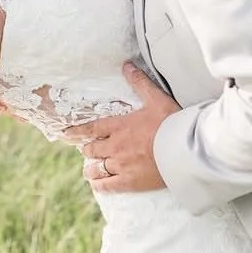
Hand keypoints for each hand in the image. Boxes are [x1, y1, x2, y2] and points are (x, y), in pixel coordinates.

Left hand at [65, 63, 179, 192]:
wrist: (185, 149)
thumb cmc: (172, 122)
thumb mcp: (156, 99)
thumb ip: (140, 83)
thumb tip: (127, 65)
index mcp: (120, 126)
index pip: (91, 128)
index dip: (77, 131)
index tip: (67, 134)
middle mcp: (116, 146)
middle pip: (92, 150)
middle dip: (88, 150)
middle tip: (87, 150)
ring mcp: (121, 165)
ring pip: (96, 169)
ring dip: (91, 169)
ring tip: (89, 170)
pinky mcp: (130, 181)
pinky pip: (108, 186)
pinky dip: (100, 185)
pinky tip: (97, 185)